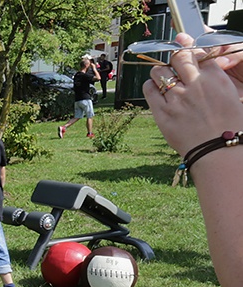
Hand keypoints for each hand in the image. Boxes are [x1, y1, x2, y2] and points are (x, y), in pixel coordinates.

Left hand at [143, 33, 242, 156]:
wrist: (219, 151)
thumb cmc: (229, 126)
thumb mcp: (231, 95)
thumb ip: (214, 78)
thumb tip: (202, 68)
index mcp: (215, 78)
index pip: (197, 52)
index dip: (188, 46)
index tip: (182, 42)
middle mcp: (195, 85)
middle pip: (178, 57)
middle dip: (174, 57)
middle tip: (173, 63)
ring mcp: (177, 99)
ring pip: (159, 72)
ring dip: (160, 72)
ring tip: (163, 78)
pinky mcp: (162, 113)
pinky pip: (149, 90)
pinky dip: (150, 86)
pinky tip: (155, 89)